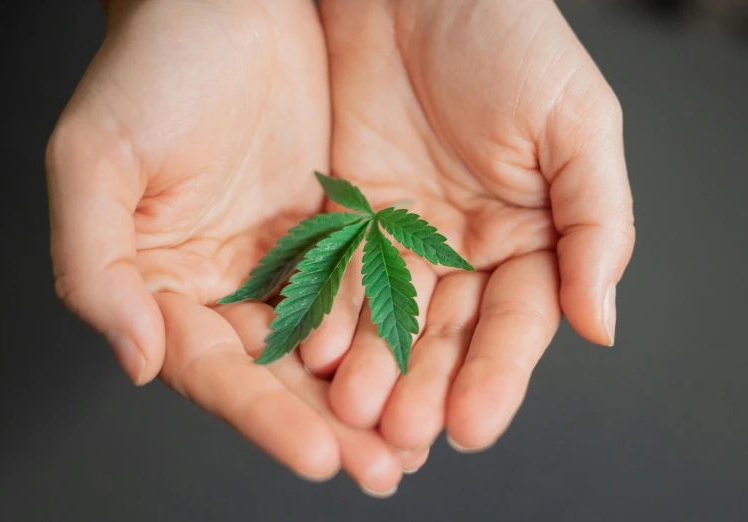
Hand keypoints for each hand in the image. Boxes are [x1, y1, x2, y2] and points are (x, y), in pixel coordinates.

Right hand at [47, 0, 422, 491]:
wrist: (227, 3)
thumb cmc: (151, 69)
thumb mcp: (95, 162)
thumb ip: (95, 268)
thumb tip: (136, 361)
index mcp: (165, 283)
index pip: (213, 370)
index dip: (261, 416)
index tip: (317, 453)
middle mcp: (227, 282)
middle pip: (277, 374)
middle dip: (327, 425)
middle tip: (380, 469)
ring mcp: (285, 257)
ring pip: (329, 343)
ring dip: (369, 394)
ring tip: (411, 443)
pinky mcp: (335, 226)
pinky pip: (366, 287)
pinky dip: (391, 330)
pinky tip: (425, 366)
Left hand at [302, 0, 634, 450]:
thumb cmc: (508, 37)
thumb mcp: (575, 124)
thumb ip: (597, 226)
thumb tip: (600, 325)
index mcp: (531, 236)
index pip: (517, 322)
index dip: (496, 375)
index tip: (472, 422)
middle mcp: (464, 247)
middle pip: (448, 332)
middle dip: (426, 384)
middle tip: (404, 430)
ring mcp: (403, 235)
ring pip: (389, 316)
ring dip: (374, 365)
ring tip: (356, 409)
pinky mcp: (347, 215)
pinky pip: (338, 273)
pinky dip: (331, 313)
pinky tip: (319, 351)